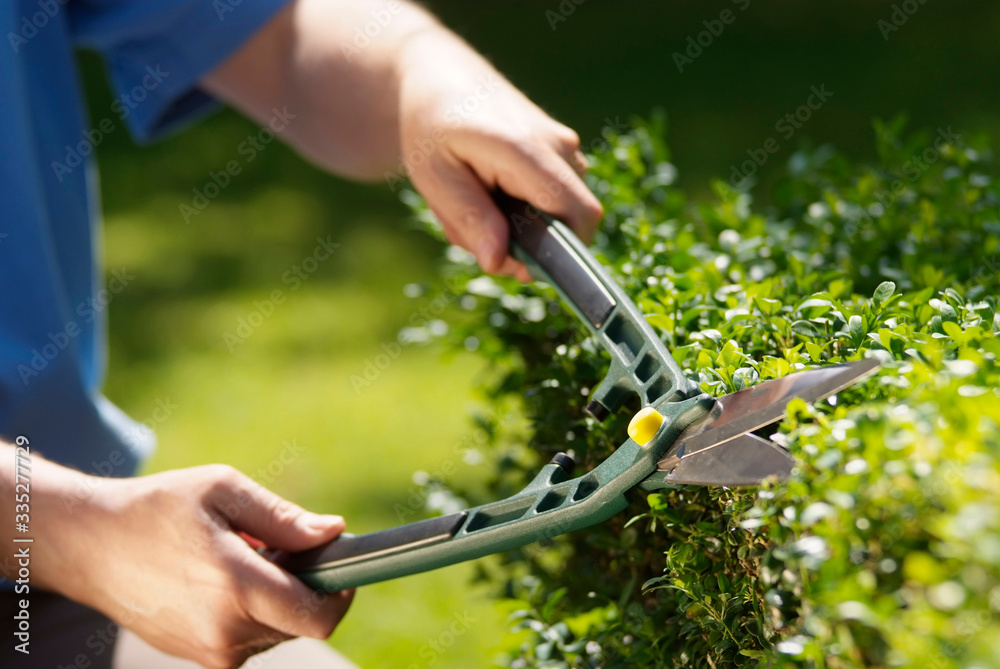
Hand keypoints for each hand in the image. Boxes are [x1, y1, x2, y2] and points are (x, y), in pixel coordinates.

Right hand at [35, 463, 351, 668]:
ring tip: (242, 556)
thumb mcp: (224, 492)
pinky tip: (222, 577)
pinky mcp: (195, 656)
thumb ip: (283, 519)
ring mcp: (207, 651)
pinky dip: (251, 609)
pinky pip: (247, 637)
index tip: (343, 565)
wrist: (89, 545)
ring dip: (276, 597)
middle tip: (279, 546)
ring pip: (276, 630)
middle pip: (301, 622)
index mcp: (236, 588)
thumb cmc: (157, 508)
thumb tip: (333, 533)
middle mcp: (224, 632)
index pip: (317, 617)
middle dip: (306, 586)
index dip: (342, 593)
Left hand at [201, 0, 602, 278]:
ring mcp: (566, 145)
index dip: (563, 254)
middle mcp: (558, 145)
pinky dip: (527, 210)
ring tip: (477, 205)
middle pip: (571, 223)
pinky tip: (493, 194)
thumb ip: (470, 218)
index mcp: (525, 150)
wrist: (441, 80)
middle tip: (475, 234)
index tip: (520, 267)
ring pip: (562, 214)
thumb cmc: (431, 127)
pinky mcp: (566, 151)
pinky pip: (558, 198)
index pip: (578, 214)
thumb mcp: (434, 178)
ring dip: (522, 227)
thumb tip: (498, 260)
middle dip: (530, 245)